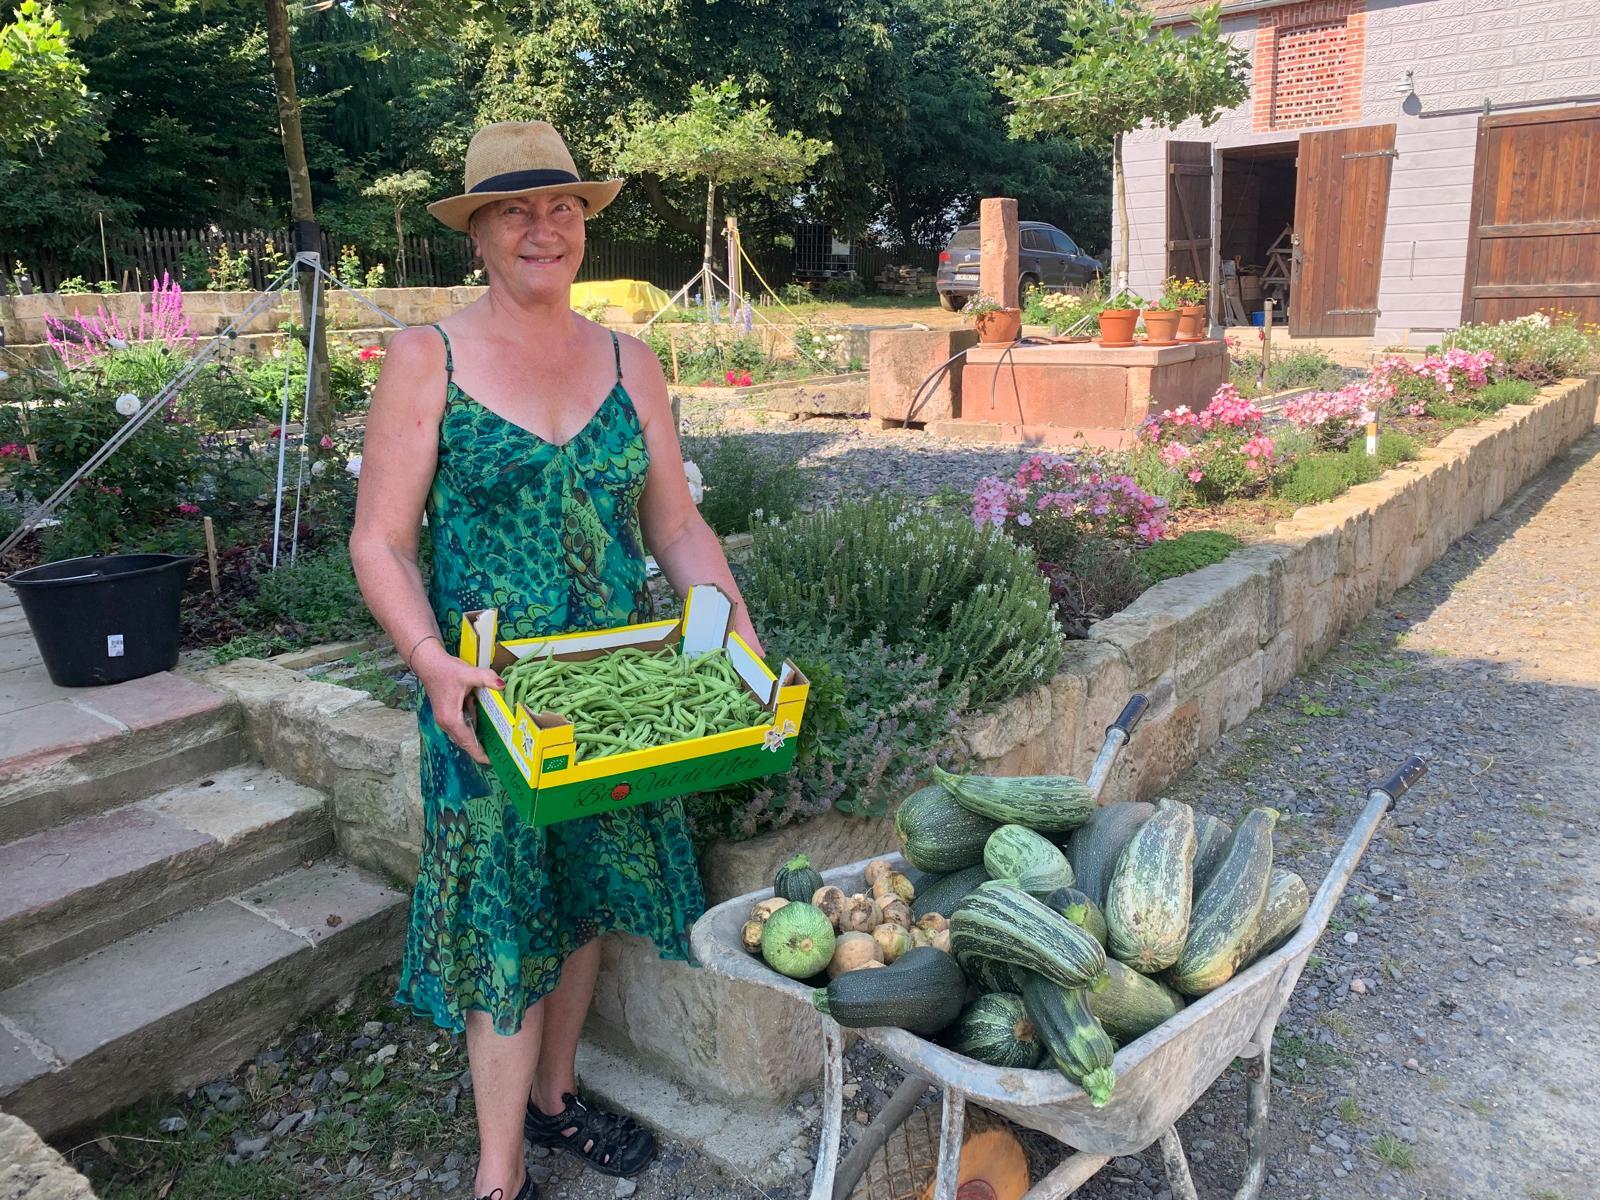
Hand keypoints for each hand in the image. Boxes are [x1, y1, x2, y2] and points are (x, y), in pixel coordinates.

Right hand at [413, 641, 503, 764]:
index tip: (491, 762)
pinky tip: (485, 728)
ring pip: (463, 735)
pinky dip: (472, 730)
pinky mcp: (446, 715)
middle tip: (498, 754)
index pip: (467, 742)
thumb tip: (502, 684)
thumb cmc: (446, 670)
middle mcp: (446, 723)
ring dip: (476, 740)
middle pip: (465, 742)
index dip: (479, 753)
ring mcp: (445, 720)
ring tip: (494, 745)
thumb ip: (486, 679)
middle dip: (480, 749)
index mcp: (451, 718)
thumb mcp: (468, 673)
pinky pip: (461, 727)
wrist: (429, 664)